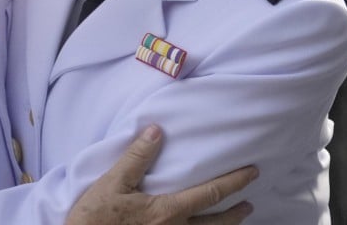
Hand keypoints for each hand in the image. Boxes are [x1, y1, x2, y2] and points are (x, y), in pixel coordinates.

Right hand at [65, 125, 256, 224]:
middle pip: (216, 222)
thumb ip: (137, 157)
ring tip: (237, 219)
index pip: (210, 194)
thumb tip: (157, 131)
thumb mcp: (112, 183)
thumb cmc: (95, 219)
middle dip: (235, 211)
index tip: (251, 173)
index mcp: (167, 211)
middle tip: (251, 202)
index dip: (233, 183)